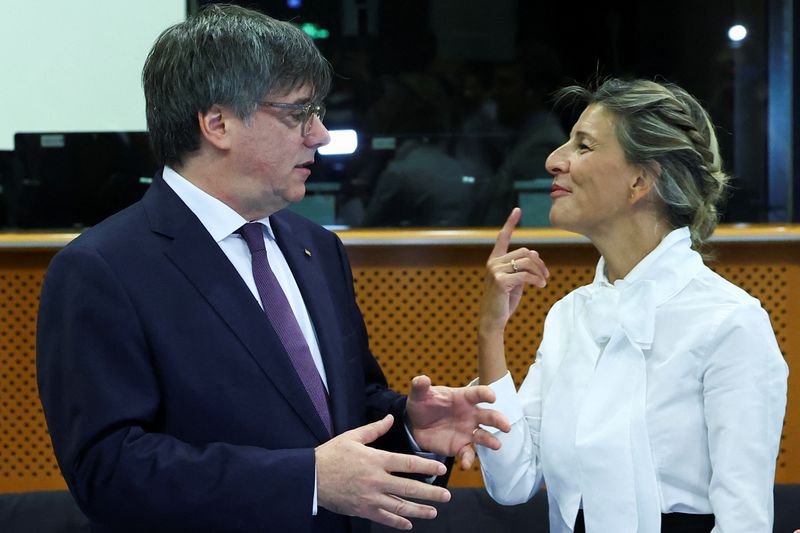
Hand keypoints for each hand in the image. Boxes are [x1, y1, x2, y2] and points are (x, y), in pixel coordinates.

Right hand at [316, 414, 450, 530]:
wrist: (310, 477)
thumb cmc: (331, 454)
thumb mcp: (352, 437)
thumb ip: (375, 429)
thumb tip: (391, 418)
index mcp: (376, 460)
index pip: (408, 464)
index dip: (427, 466)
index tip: (441, 469)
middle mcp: (376, 480)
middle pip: (409, 488)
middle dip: (431, 493)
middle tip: (446, 496)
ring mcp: (370, 498)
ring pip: (400, 507)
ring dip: (419, 510)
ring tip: (433, 511)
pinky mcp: (362, 510)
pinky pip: (384, 518)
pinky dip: (398, 522)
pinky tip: (409, 523)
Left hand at [406, 375, 510, 469]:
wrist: (415, 424)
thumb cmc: (422, 404)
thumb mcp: (419, 394)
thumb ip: (420, 386)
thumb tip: (422, 379)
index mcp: (463, 398)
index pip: (478, 394)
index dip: (486, 394)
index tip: (492, 397)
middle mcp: (470, 414)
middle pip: (488, 416)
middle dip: (498, 420)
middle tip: (506, 426)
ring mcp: (467, 431)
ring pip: (484, 436)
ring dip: (491, 440)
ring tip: (497, 445)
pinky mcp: (460, 446)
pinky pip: (467, 453)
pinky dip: (468, 459)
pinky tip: (465, 464)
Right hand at [479, 208, 548, 332]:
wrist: (493, 320)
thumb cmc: (504, 301)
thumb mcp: (515, 281)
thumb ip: (522, 267)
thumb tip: (534, 252)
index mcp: (495, 260)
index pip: (502, 237)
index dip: (510, 223)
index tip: (517, 210)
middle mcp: (493, 263)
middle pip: (524, 252)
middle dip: (539, 263)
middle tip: (546, 276)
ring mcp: (495, 271)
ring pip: (527, 262)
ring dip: (540, 272)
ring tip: (544, 282)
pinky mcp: (501, 281)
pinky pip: (525, 275)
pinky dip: (537, 280)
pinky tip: (541, 286)